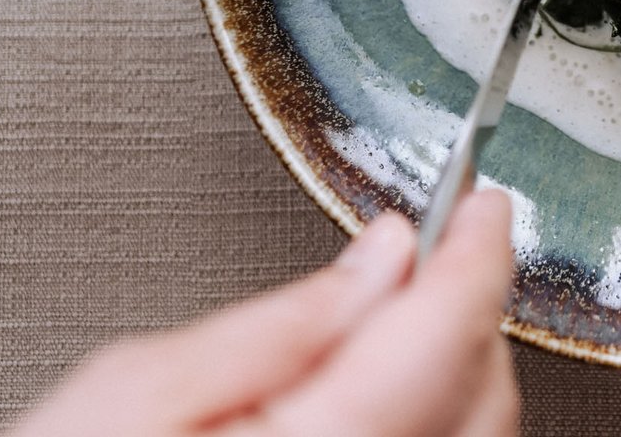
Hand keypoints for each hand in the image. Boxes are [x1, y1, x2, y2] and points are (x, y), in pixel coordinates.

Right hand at [7, 191, 519, 436]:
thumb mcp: (137, 389)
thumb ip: (282, 321)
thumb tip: (382, 257)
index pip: (448, 334)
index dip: (478, 252)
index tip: (484, 205)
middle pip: (481, 392)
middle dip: (469, 308)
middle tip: (436, 250)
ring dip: (462, 370)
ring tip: (406, 317)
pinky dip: (439, 424)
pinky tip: (390, 393)